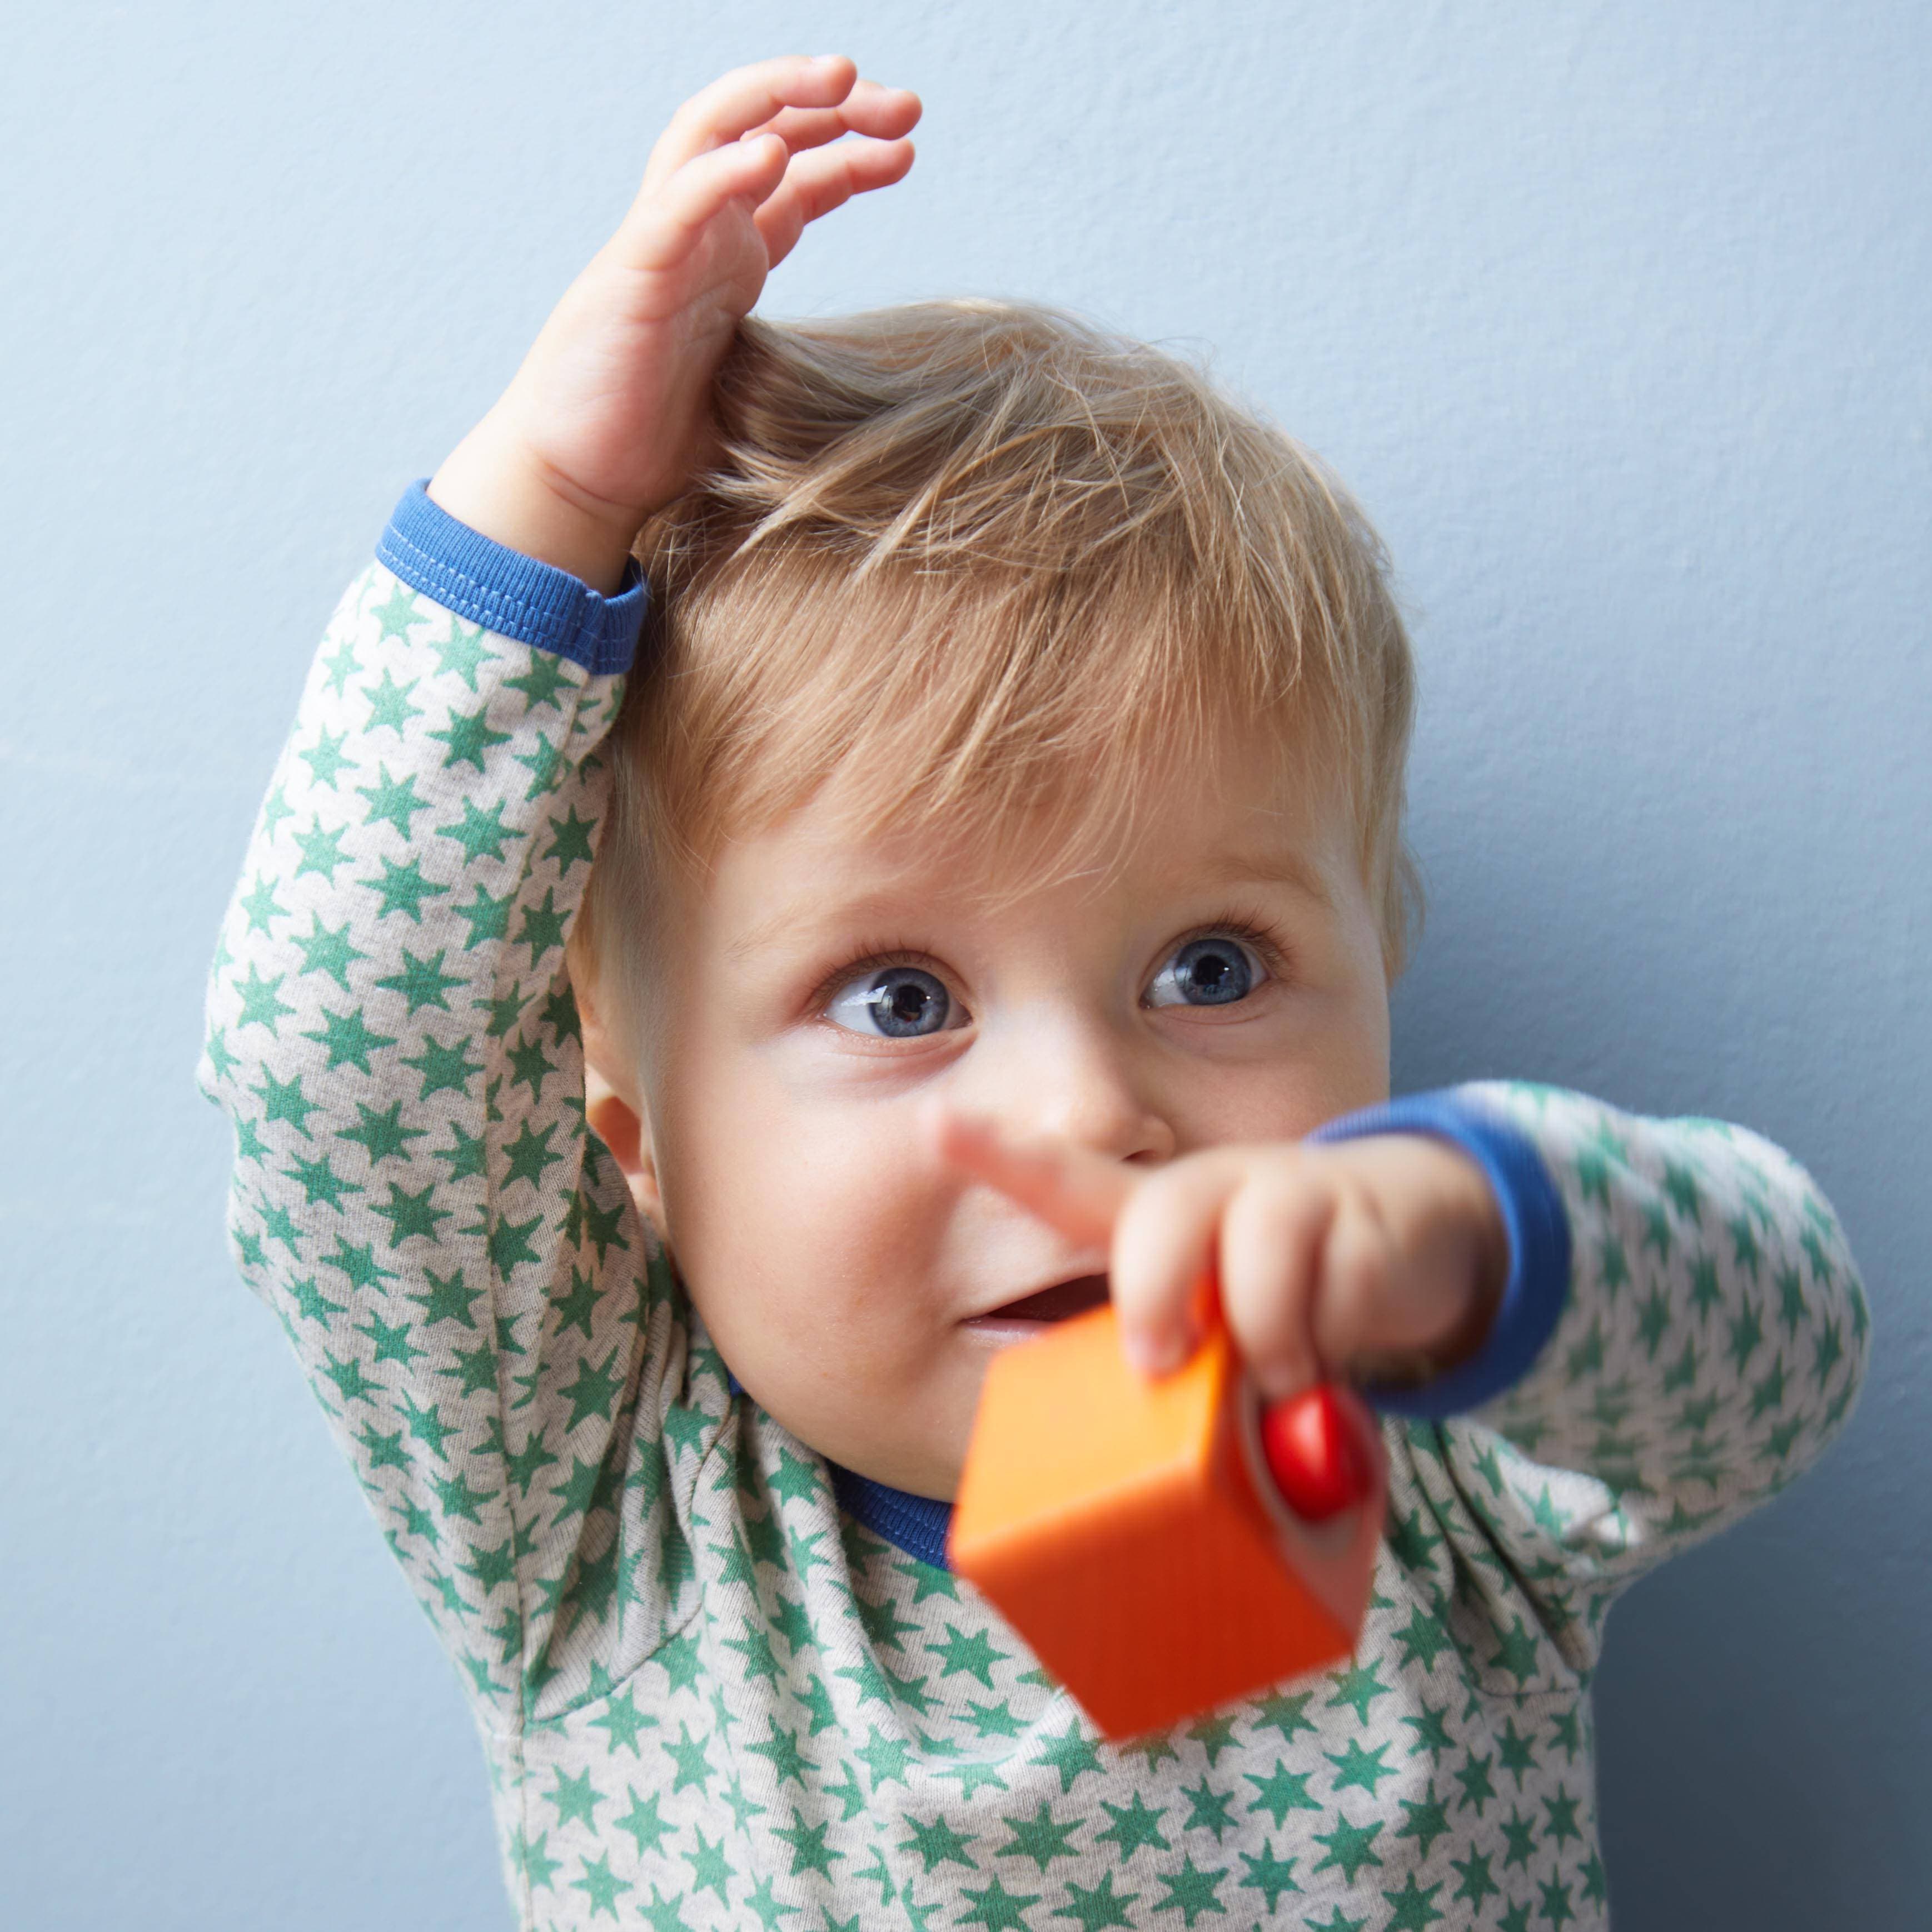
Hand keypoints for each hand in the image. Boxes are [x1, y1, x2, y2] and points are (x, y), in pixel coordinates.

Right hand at [430, 55, 918, 588]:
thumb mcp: (753, 395)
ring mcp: (662, 244)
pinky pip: (678, 203)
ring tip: (846, 79)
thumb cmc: (653, 444)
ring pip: (714, 134)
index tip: (908, 148)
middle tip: (907, 105)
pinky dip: (723, 171)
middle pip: (765, 134)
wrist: (577, 480)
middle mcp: (697, 236)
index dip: (852, 152)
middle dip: (836, 107)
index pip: (796, 180)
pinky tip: (773, 152)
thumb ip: (796, 370)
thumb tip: (869, 399)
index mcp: (728, 261)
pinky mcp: (633, 273)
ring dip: (780, 98)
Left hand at [932, 1112, 1507, 1402]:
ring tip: (1279, 1378)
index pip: (1066, 1180)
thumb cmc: (1285, 1293)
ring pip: (1257, 1248)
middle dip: (1153, 1295)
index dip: (999, 1154)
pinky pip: (1340, 1286)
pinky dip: (1333, 1340)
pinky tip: (1332, 1356)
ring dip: (1265, 1336)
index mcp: (1155, 1221)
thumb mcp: (1221, 1333)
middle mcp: (1212, 1194)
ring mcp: (1287, 1195)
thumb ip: (1186, 1384)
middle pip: (1160, 1217)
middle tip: (1158, 1364)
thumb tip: (1169, 1475)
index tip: (935, 1124)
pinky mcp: (1358, 1217)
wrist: (1407, 1228)